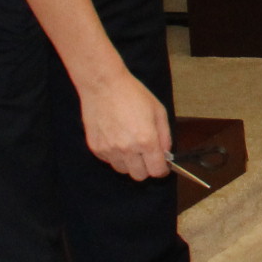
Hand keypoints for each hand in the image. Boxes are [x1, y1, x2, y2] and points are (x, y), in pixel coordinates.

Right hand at [79, 66, 170, 181]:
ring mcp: (109, 150)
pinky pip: (109, 160)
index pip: (156, 171)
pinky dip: (114, 155)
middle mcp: (127, 149)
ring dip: (129, 162)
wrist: (103, 85)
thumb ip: (165, 136)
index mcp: (146, 140)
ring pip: (123, 170)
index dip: (162, 170)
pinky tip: (115, 137)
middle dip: (146, 168)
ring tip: (129, 144)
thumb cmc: (132, 94)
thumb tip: (166, 154)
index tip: (162, 166)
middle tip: (145, 155)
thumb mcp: (158, 111)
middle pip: (139, 176)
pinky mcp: (96, 148)